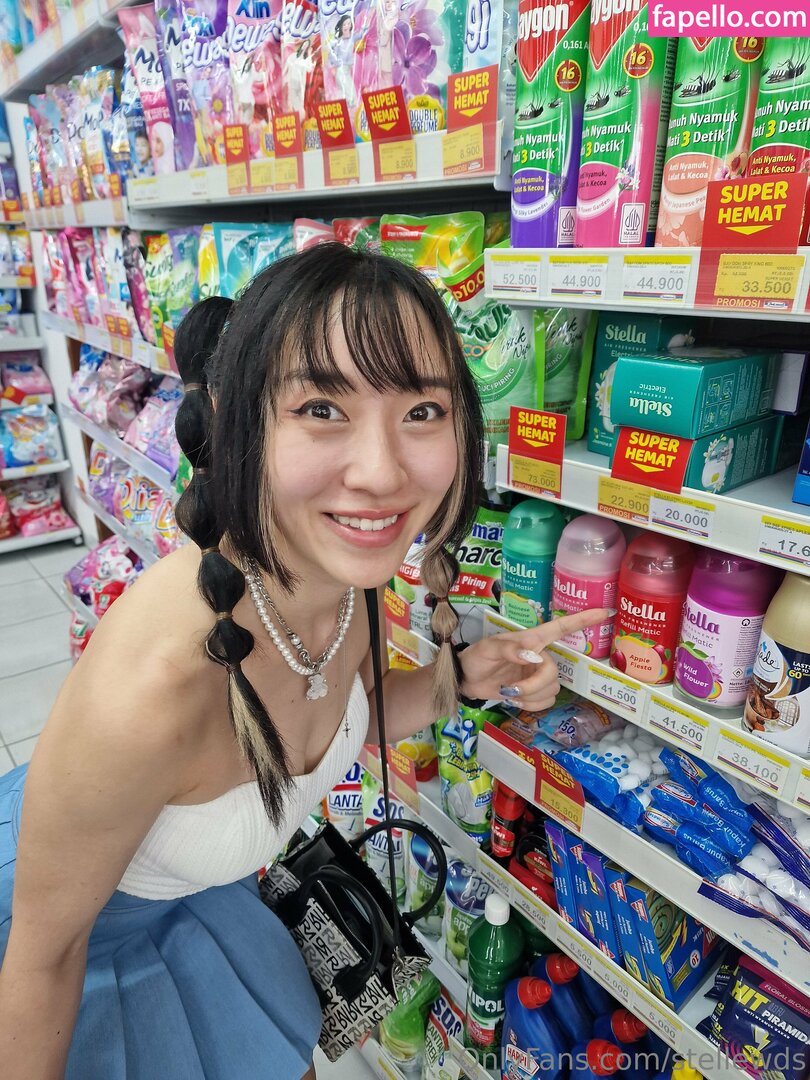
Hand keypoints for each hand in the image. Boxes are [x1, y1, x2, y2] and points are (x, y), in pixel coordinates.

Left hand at [456, 609, 612, 711]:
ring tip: (509, 692)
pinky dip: (530, 706)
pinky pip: (546, 702)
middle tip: (511, 689)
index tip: (604, 612)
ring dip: (529, 697)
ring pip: (552, 690)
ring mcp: (538, 675)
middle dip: (534, 686)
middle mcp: (539, 657)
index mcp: (531, 640)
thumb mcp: (487, 649)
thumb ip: (509, 649)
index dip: (582, 620)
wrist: (466, 680)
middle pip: (554, 673)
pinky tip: (514, 699)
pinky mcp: (534, 693)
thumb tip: (534, 656)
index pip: (561, 628)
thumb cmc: (476, 657)